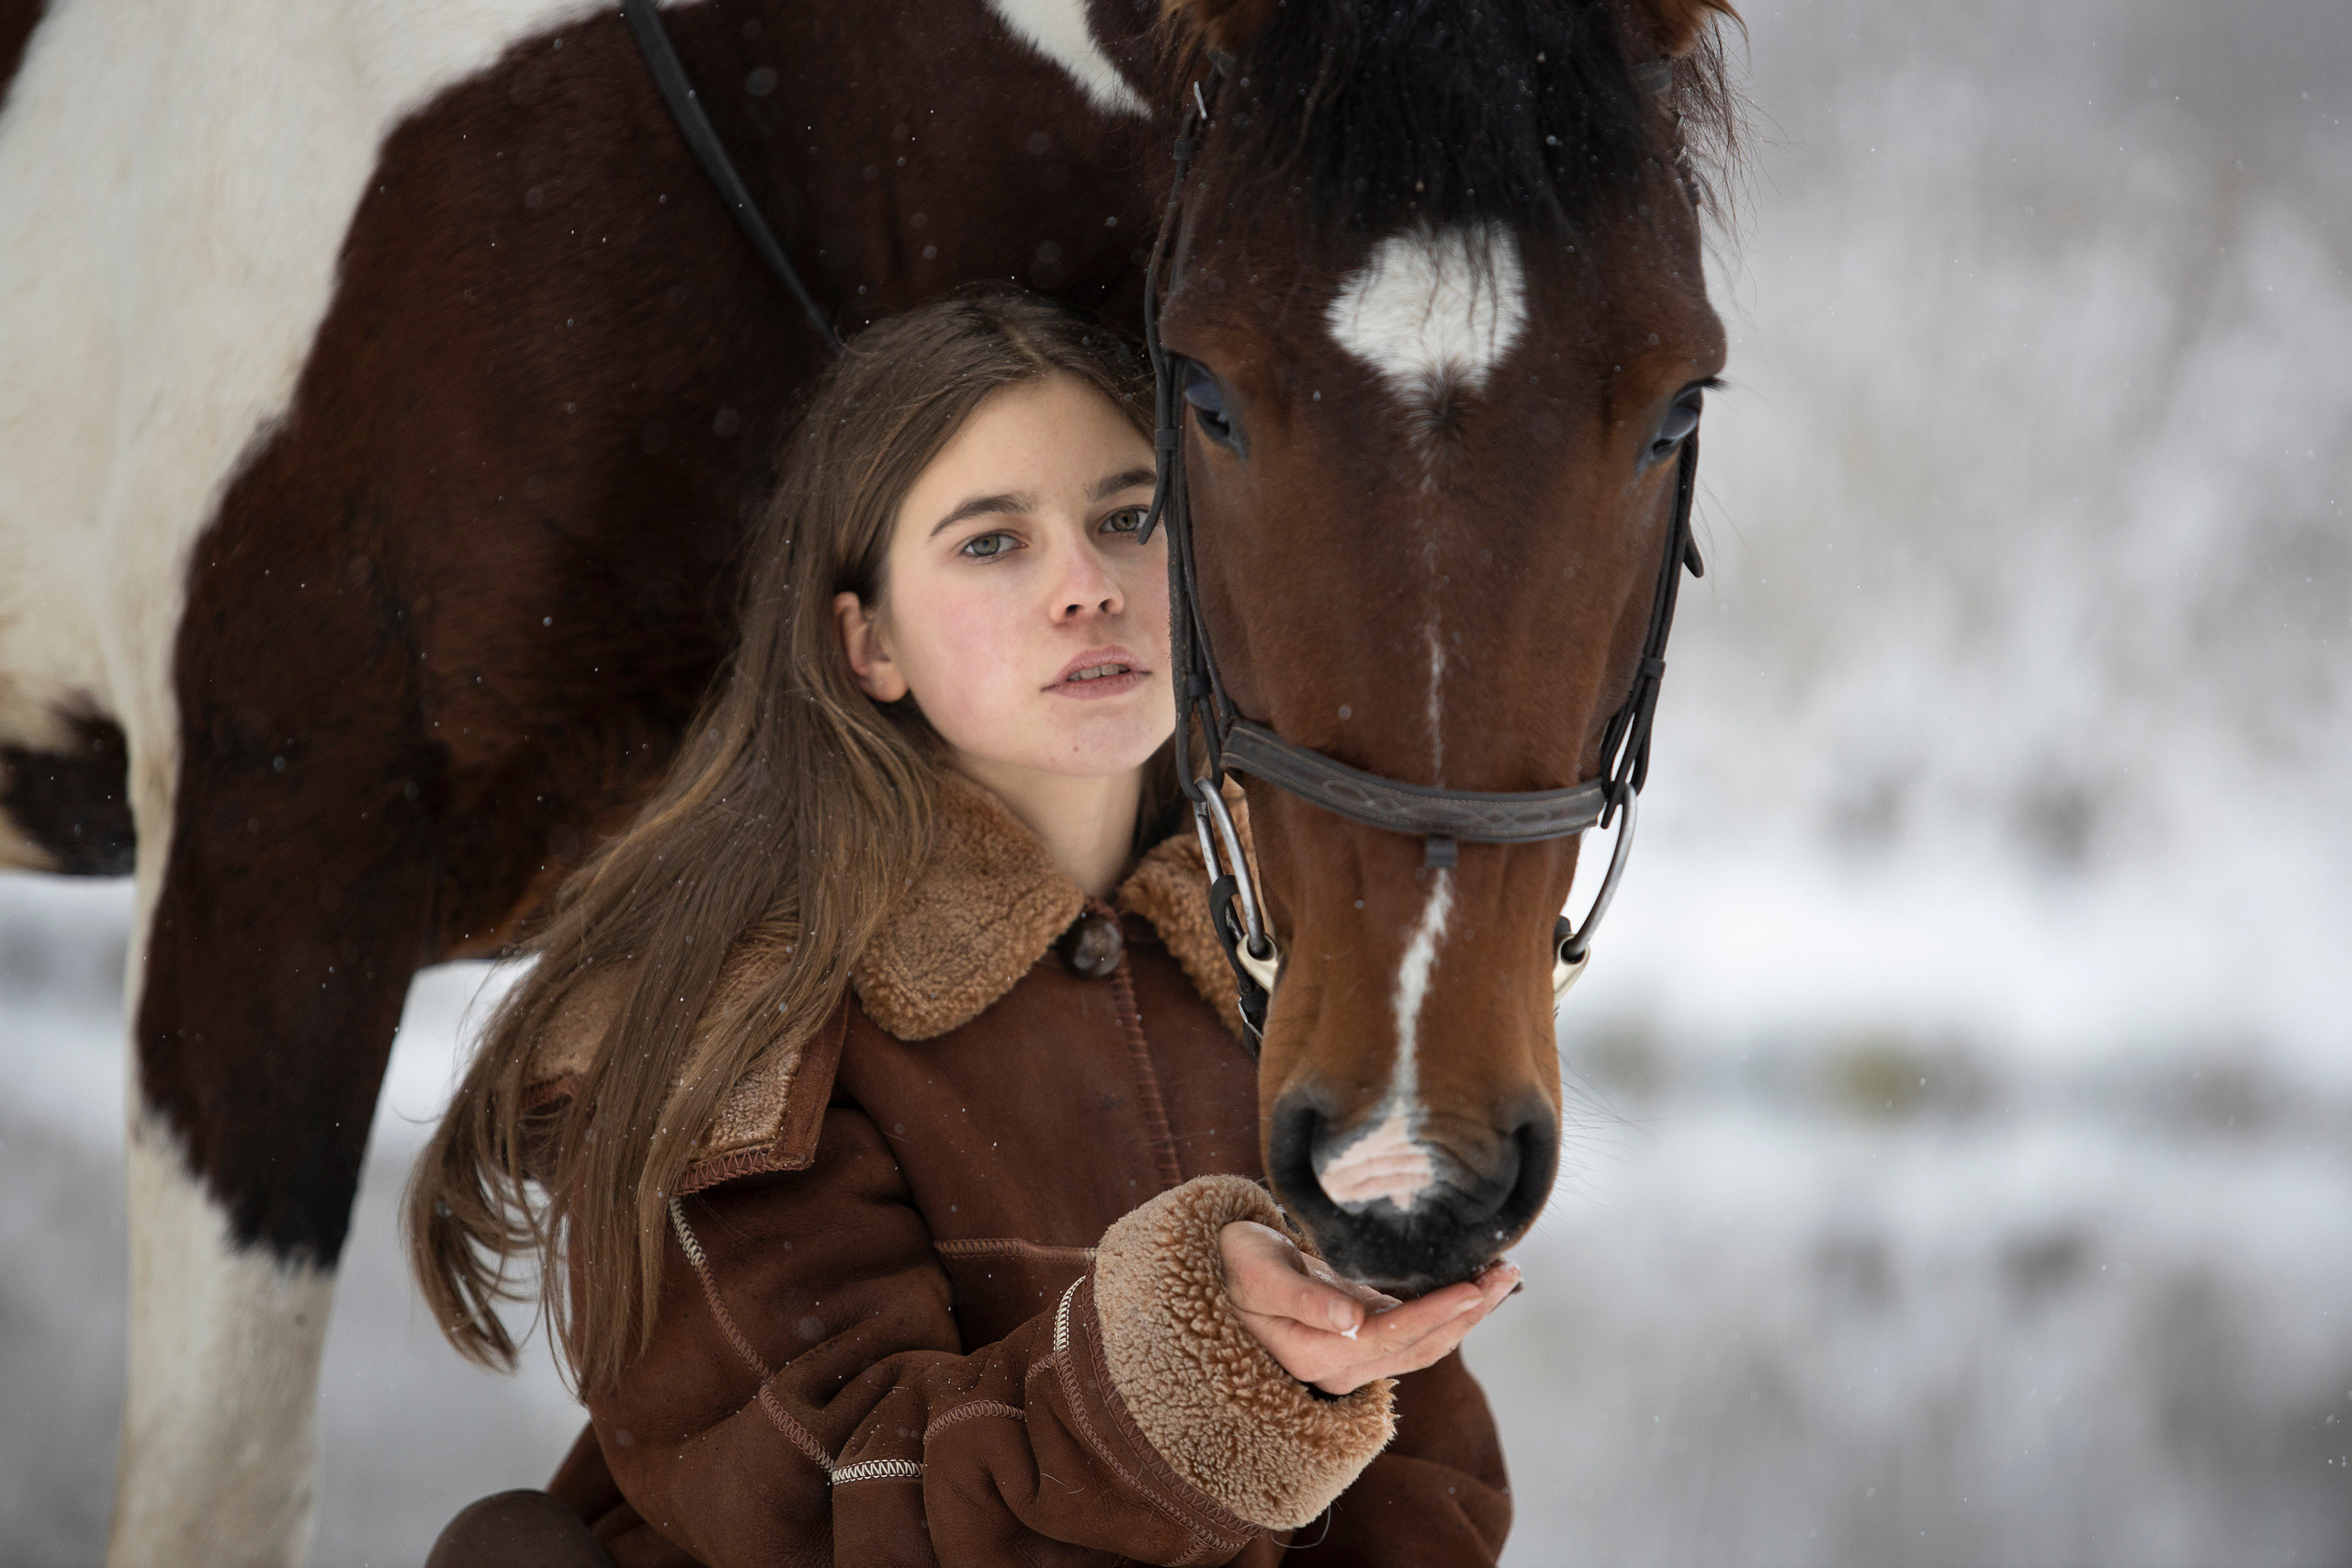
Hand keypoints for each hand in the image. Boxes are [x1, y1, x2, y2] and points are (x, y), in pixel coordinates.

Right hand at [1217, 1220, 1519, 1395]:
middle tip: (1509, 1272)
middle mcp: (1338, 1367)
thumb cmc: (1234, 1263)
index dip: (1436, 1314)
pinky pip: (1414, 1334)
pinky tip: (1471, 1285)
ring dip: (1466, 1315)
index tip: (1474, 1285)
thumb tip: (1350, 1321)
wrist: (1219, 1269)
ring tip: (1502, 1277)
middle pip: (1419, 1346)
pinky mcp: (1360, 1340)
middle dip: (1467, 1312)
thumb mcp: (1258, 1272)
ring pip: (1423, 1345)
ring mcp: (1352, 1358)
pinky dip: (1447, 1311)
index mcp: (1314, 1353)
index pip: (1390, 1337)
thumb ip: (1302, 1298)